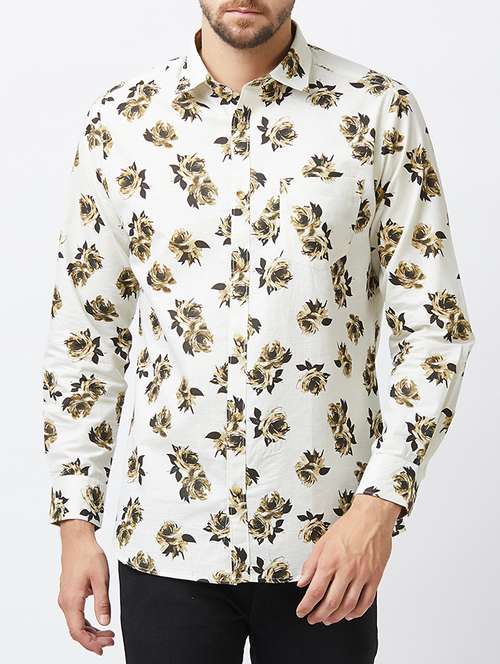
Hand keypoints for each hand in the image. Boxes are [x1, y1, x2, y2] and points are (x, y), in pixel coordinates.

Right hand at [57, 519, 114, 654]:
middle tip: (111, 640)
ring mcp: (66, 598)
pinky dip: (87, 622)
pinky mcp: (69, 594)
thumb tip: (105, 622)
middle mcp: (65, 602)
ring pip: (76, 623)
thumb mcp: (100, 578)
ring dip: (91, 631)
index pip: (77, 631)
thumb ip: (103, 602)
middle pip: (76, 630)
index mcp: (71, 600)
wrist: (77, 540)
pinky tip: (98, 622)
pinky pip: (76, 614)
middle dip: (93, 639)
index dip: (90, 643)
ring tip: (108, 634)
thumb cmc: (88, 555)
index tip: (103, 648)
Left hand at [295, 495, 401, 624]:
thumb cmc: (347, 527)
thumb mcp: (323, 542)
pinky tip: (349, 614)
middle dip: (319, 615)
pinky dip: (356, 612)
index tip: (301, 612)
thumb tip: (302, 581)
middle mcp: (346, 570)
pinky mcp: (375, 577)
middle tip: (313, 619)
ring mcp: (362, 575)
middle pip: (331, 603)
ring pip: (348, 606)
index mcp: (330, 561)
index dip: (306, 606)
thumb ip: (311, 563)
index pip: (315, 591)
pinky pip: (366, 601)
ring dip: (336, 617)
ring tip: (328, 619)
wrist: (372, 518)